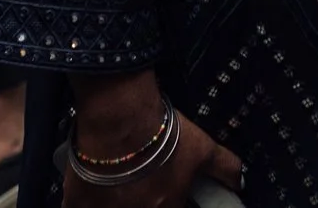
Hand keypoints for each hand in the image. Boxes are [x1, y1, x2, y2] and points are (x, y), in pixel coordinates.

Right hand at [62, 72, 242, 207]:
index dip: (172, 203)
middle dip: (142, 201)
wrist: (121, 119)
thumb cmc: (162, 136)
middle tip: (138, 188)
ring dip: (115, 203)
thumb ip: (225, 167)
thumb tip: (241, 181)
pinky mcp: (77, 203)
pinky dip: (82, 203)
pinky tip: (88, 195)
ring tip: (119, 191)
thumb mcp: (203, 148)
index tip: (167, 197)